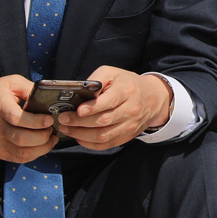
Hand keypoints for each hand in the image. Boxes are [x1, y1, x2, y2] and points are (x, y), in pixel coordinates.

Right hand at [0, 75, 57, 162]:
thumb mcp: (10, 82)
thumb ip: (29, 88)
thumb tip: (48, 96)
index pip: (17, 118)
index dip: (36, 121)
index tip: (49, 119)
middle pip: (21, 138)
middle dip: (43, 136)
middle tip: (51, 128)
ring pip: (21, 152)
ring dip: (42, 148)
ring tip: (50, 138)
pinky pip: (17, 158)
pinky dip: (33, 155)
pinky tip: (41, 146)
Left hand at [55, 66, 172, 150]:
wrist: (153, 99)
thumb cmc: (128, 84)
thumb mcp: (113, 73)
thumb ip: (95, 80)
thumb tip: (77, 92)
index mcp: (127, 91)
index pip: (110, 101)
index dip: (93, 107)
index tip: (78, 110)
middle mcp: (131, 109)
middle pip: (103, 120)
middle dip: (79, 122)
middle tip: (63, 119)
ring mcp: (130, 125)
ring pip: (103, 135)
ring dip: (81, 134)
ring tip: (66, 129)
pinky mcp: (126, 136)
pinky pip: (106, 145)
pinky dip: (89, 143)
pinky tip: (78, 137)